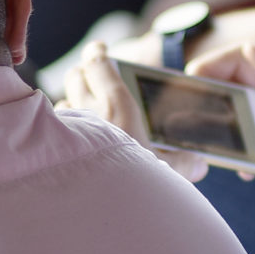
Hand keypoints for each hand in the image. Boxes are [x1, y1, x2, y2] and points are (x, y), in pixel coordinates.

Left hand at [61, 41, 208, 182]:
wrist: (96, 204)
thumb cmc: (133, 180)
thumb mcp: (166, 170)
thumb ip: (183, 164)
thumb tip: (200, 165)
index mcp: (117, 104)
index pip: (98, 64)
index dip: (97, 53)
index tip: (99, 49)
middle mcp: (88, 110)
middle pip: (75, 76)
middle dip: (82, 74)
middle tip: (90, 78)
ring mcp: (68, 128)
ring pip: (63, 101)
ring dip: (71, 102)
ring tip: (82, 112)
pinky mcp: (53, 146)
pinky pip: (54, 128)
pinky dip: (61, 128)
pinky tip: (68, 139)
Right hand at [192, 43, 254, 160]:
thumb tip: (254, 50)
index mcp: (251, 60)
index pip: (208, 71)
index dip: (193, 88)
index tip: (188, 109)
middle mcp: (250, 87)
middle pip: (216, 108)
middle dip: (212, 129)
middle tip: (216, 149)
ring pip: (237, 134)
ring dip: (242, 151)